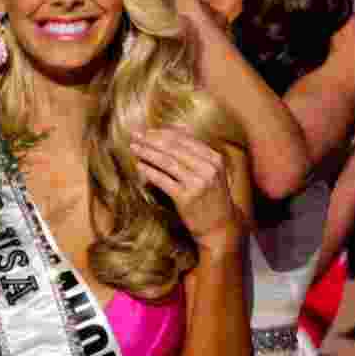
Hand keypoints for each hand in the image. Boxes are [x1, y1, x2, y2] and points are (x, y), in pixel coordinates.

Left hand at [131, 127, 241, 253]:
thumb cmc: (212, 196)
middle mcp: (208, 168)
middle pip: (174, 148)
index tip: (147, 131)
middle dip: (152, 139)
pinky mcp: (186, 198)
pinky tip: (139, 166)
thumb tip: (179, 128)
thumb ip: (197, 151)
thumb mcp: (212, 171)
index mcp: (214, 158)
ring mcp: (198, 183)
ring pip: (167, 162)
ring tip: (134, 147)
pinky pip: (163, 180)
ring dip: (147, 153)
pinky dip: (149, 172)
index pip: (184, 139)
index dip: (163, 133)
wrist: (221, 227)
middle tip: (136, 135)